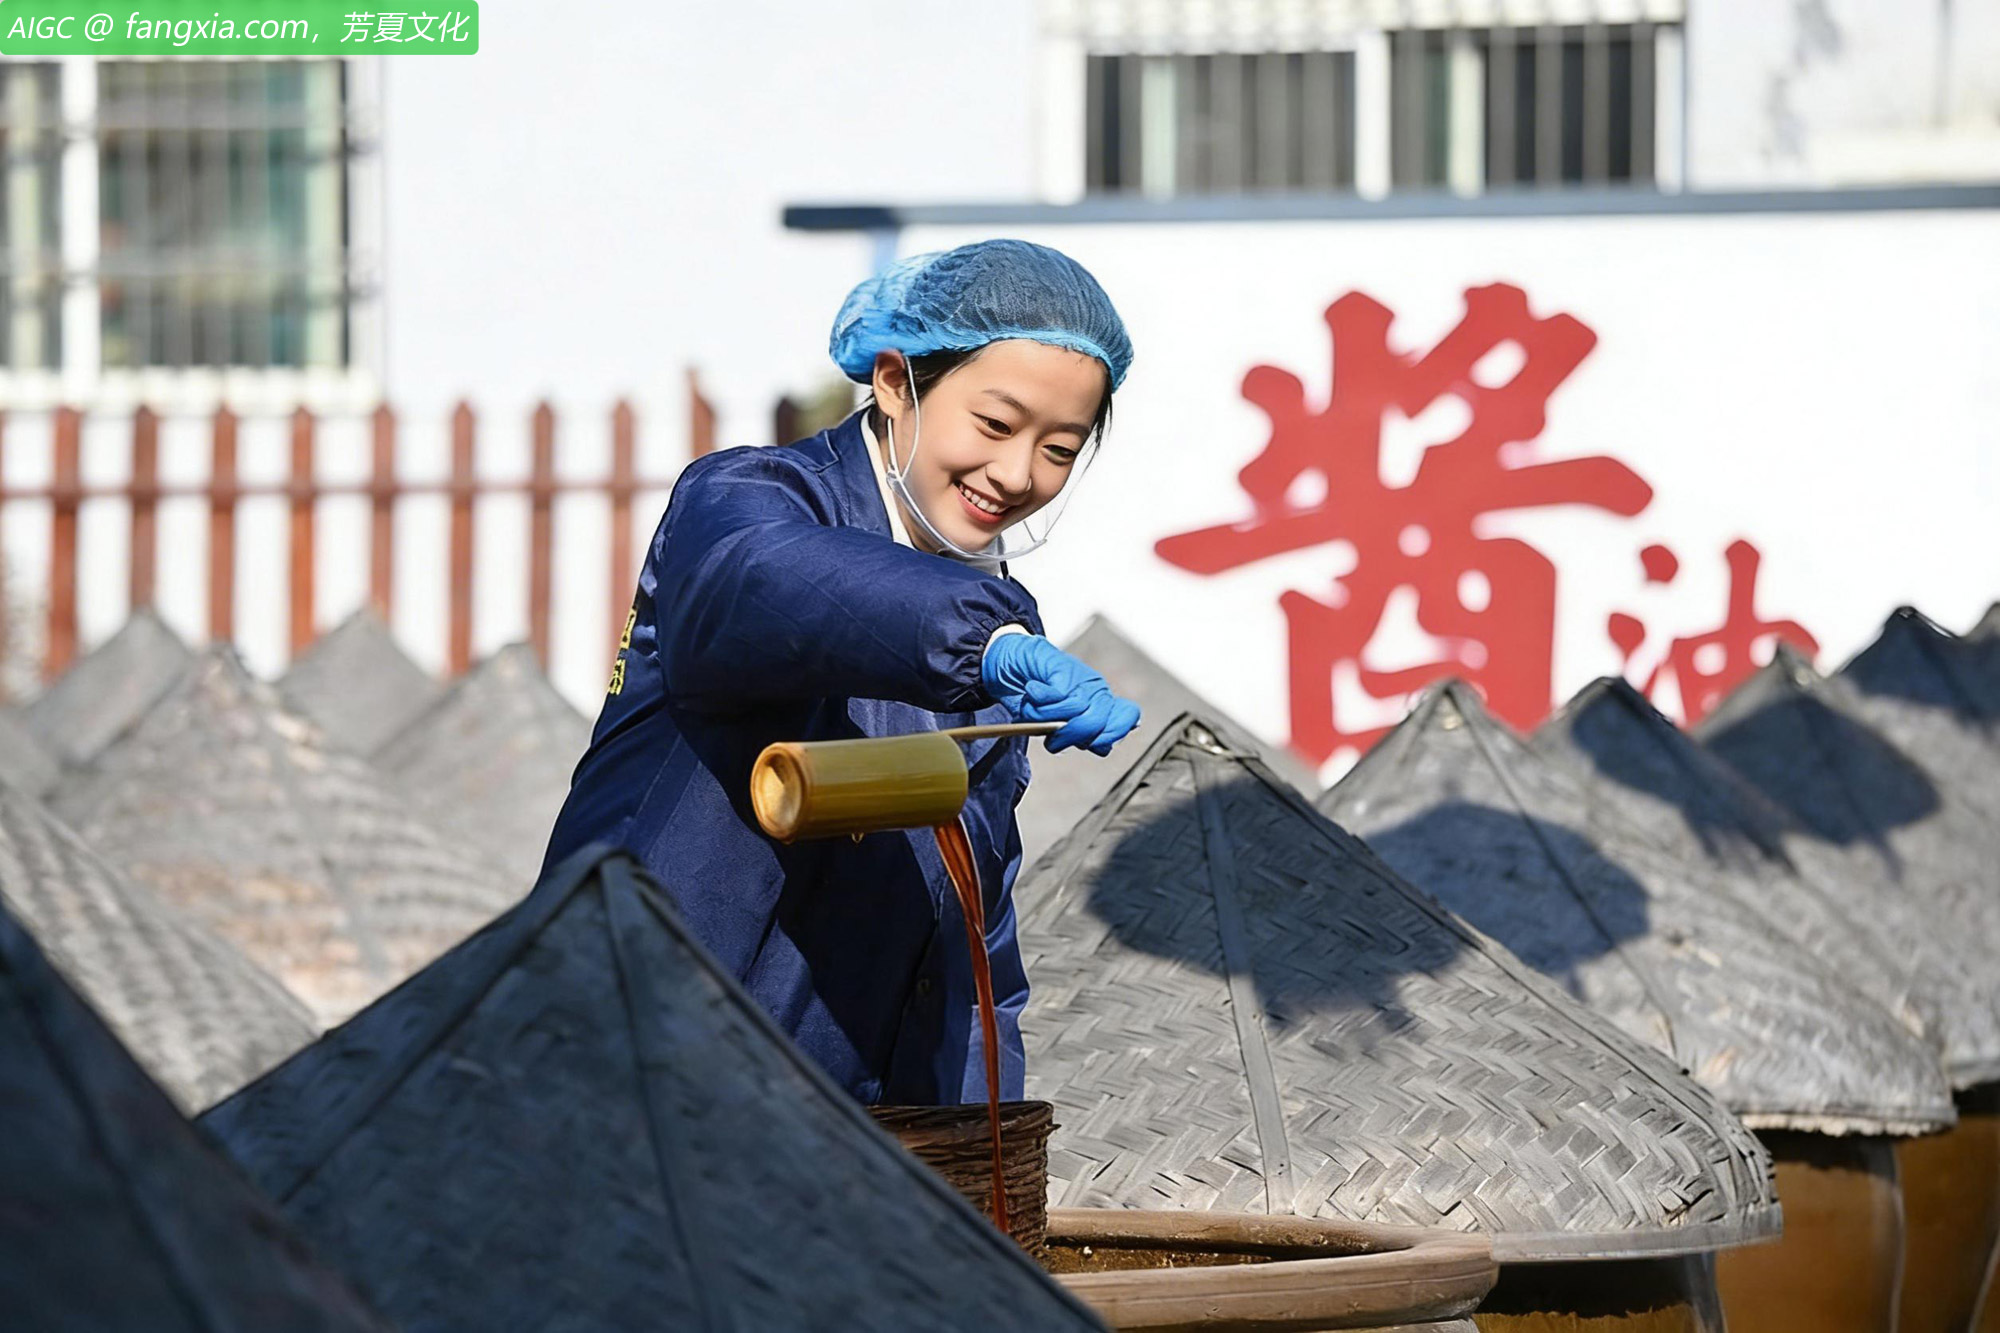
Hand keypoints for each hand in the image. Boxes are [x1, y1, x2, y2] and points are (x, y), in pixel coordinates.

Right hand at [980, 633, 1141, 755]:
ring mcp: (1080, 677)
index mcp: (1100, 703)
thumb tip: (1104, 747)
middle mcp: (1095, 689)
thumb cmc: (1035, 691)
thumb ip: (1081, 734)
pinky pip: (1056, 695)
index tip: (1088, 743)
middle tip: (1050, 737)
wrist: (1010, 658)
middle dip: (1069, 737)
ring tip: (1033, 706)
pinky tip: (1031, 690)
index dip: (1111, 734)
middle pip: (1097, 724)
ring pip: (1075, 710)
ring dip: (1045, 716)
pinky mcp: (1061, 666)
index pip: (1127, 717)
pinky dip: (1038, 699)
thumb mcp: (1058, 721)